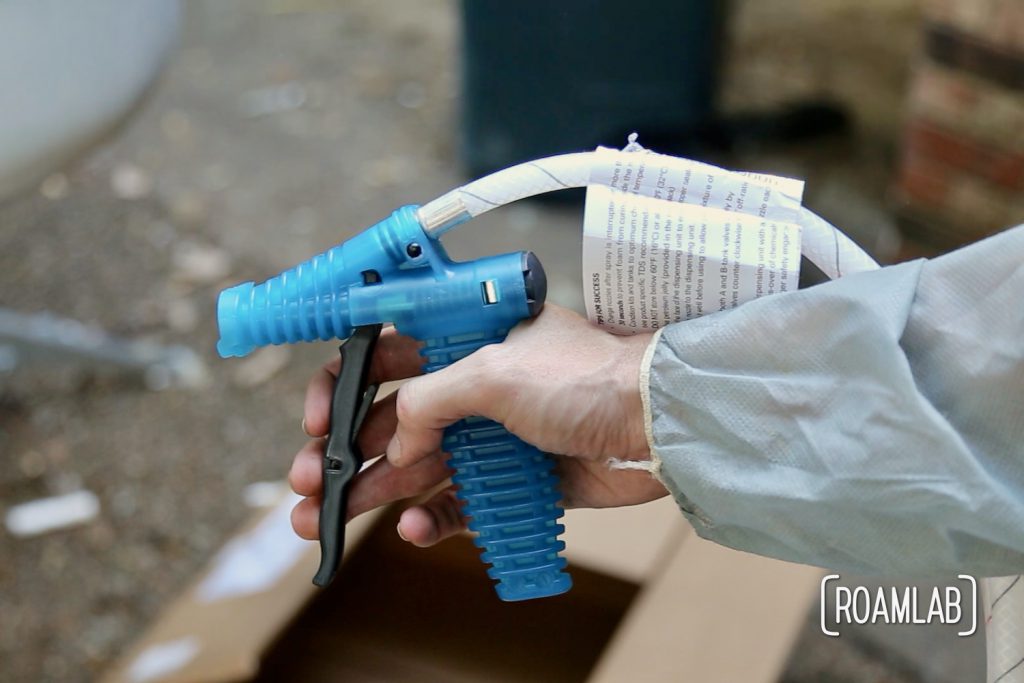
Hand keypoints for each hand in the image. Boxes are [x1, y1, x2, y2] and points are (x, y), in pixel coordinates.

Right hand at [289, 304, 666, 546]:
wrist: (657, 425)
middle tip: (307, 480)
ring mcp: (492, 435)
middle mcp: (474, 385)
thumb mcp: (494, 371)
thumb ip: (429, 401)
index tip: (315, 415)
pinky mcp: (513, 479)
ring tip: (325, 519)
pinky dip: (432, 517)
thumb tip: (396, 443)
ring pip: (417, 467)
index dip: (345, 383)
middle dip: (343, 450)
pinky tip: (410, 528)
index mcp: (465, 339)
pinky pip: (459, 502)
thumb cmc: (589, 377)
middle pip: (391, 420)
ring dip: (372, 492)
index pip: (387, 355)